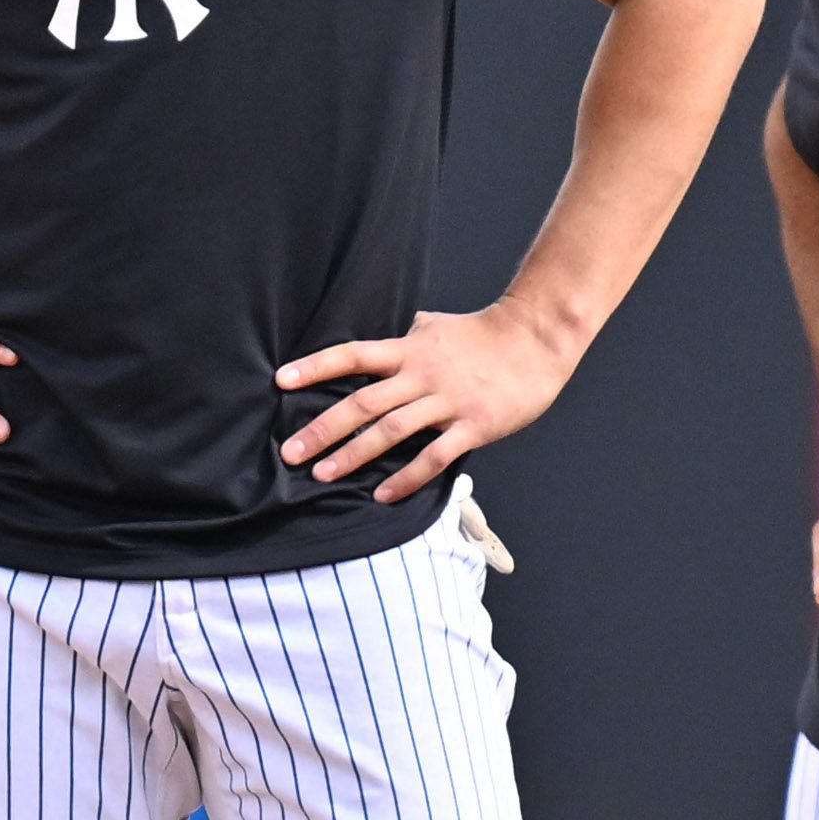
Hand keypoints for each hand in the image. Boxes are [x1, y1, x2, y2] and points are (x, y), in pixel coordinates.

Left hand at [276, 298, 578, 504]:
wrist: (537, 339)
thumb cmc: (484, 333)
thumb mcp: (436, 325)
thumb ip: (404, 335)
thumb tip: (377, 334)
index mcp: (411, 349)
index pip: (354, 355)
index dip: (316, 367)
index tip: (281, 381)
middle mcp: (423, 375)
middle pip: (364, 402)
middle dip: (324, 429)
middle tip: (290, 452)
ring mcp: (448, 402)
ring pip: (392, 431)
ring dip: (354, 455)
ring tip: (322, 475)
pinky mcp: (474, 425)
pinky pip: (434, 456)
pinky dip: (406, 478)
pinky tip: (382, 494)